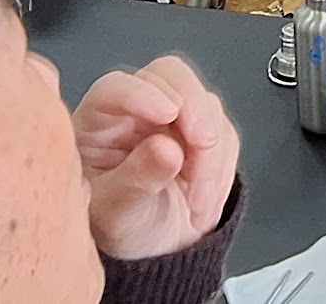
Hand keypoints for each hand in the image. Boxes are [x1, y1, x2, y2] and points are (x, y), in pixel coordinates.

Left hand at [74, 57, 240, 260]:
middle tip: (204, 141)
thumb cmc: (119, 224)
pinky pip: (226, 135)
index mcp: (100, 120)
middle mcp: (138, 109)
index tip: (166, 113)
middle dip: (194, 108)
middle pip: (171, 76)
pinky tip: (204, 199)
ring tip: (198, 202)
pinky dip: (223, 168)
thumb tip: (167, 150)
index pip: (118, 86)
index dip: (142, 93)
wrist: (151, 249)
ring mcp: (175, 118)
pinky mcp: (204, 132)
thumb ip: (137, 179)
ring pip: (206, 106)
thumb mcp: (116, 211)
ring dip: (211, 153)